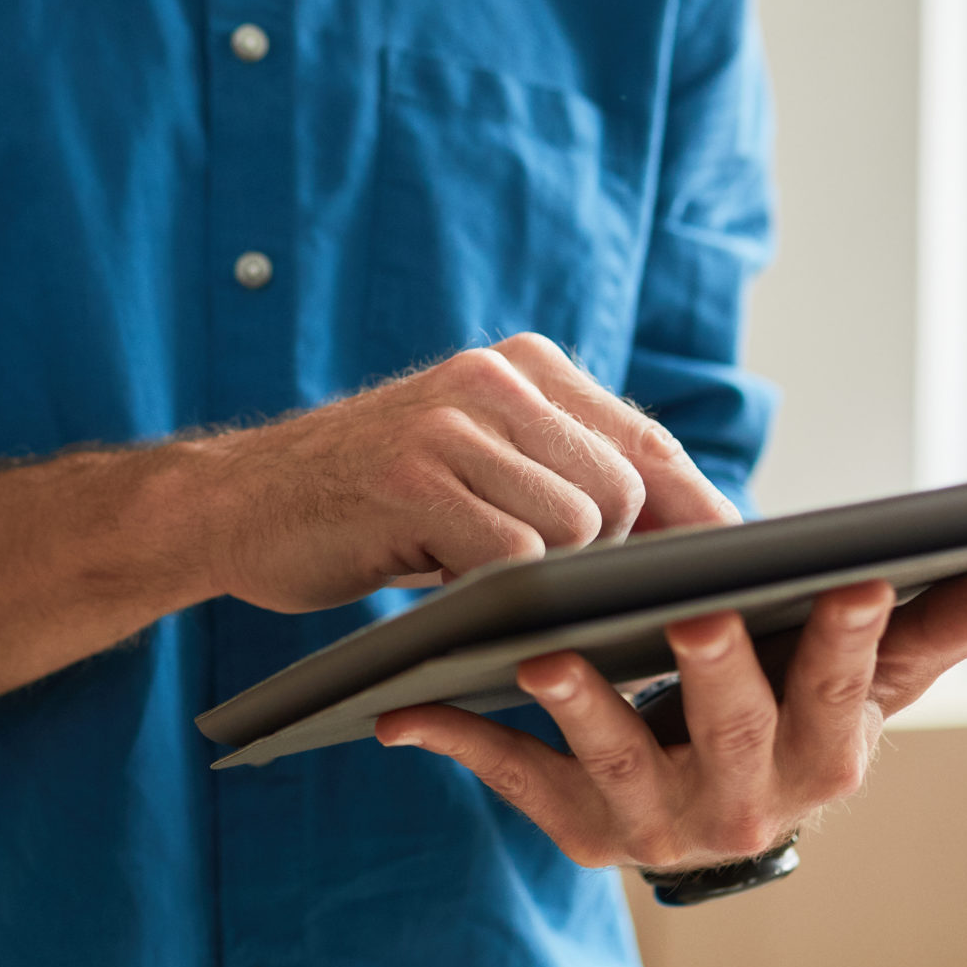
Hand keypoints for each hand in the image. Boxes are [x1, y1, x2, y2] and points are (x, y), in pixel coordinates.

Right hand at [186, 333, 739, 614]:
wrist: (233, 505)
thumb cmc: (368, 506)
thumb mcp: (471, 462)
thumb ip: (561, 473)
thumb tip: (694, 537)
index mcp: (523, 365)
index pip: (648, 441)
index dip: (697, 515)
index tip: (733, 577)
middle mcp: (494, 377)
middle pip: (628, 490)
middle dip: (613, 561)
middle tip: (566, 602)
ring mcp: (452, 422)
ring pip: (580, 525)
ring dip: (547, 580)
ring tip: (483, 586)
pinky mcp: (414, 477)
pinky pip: (515, 556)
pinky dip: (498, 594)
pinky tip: (451, 594)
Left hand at [373, 561, 966, 868]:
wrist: (709, 813)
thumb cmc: (794, 712)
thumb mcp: (868, 679)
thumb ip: (944, 626)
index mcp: (828, 752)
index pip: (848, 687)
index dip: (851, 636)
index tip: (858, 575)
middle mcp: (746, 802)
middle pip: (735, 728)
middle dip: (717, 669)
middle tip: (694, 608)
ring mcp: (655, 823)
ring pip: (619, 762)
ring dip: (582, 705)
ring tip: (541, 650)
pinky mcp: (574, 826)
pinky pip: (513, 781)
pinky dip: (459, 741)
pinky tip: (404, 705)